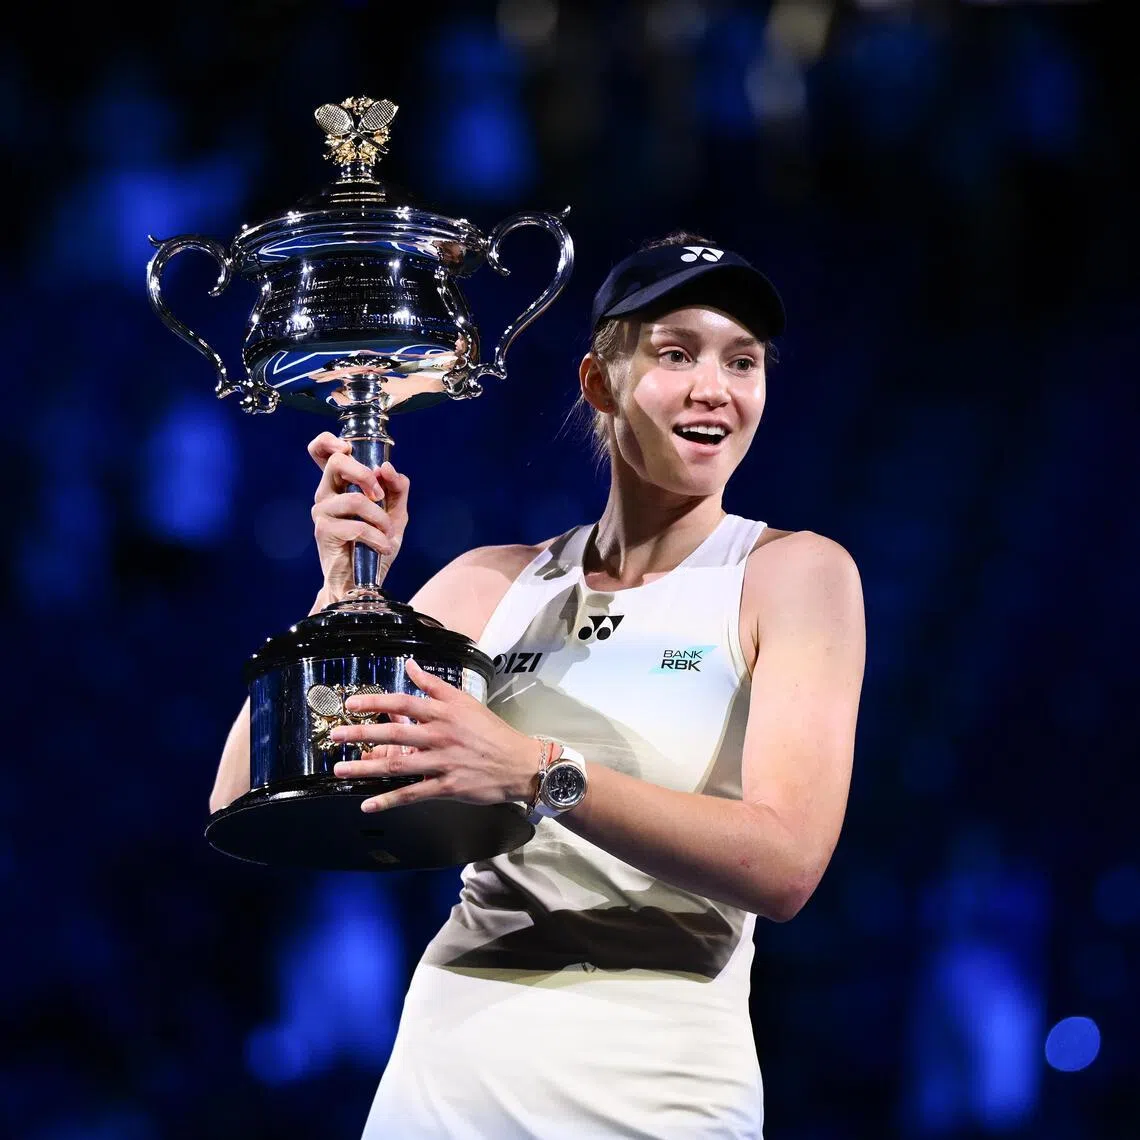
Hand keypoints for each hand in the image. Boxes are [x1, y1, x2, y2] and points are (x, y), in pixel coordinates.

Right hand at [308, 431, 409, 600]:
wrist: (364, 580)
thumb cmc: (374, 545)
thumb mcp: (395, 513)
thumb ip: (397, 488)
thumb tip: (387, 468)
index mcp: (340, 484)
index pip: (321, 451)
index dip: (330, 441)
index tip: (348, 448)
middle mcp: (326, 493)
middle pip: (337, 462)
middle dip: (366, 475)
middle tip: (380, 496)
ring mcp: (322, 511)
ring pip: (355, 499)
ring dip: (380, 519)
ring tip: (387, 534)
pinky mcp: (323, 531)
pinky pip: (357, 526)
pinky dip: (377, 538)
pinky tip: (382, 548)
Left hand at [328, 659, 539, 812]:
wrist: (519, 763)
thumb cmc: (491, 731)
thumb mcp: (466, 701)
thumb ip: (435, 685)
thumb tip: (411, 665)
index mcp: (444, 713)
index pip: (404, 703)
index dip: (376, 703)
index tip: (351, 704)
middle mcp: (440, 736)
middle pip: (394, 733)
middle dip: (362, 734)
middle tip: (335, 736)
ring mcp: (442, 762)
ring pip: (398, 765)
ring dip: (366, 768)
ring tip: (341, 770)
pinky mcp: (447, 787)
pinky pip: (412, 794)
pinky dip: (389, 800)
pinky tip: (368, 804)